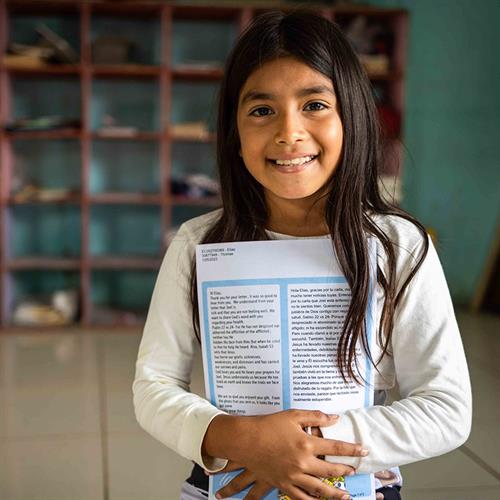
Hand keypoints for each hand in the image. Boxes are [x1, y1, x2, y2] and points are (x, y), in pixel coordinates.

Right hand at [204, 409, 367, 499]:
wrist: (246, 440)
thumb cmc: (269, 425)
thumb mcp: (293, 415)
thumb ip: (315, 417)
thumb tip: (334, 418)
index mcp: (307, 443)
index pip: (336, 447)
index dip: (352, 449)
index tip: (364, 450)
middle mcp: (303, 462)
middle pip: (331, 469)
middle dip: (346, 470)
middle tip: (355, 470)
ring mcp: (293, 476)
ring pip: (319, 489)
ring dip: (334, 493)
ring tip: (345, 496)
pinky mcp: (283, 484)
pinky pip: (301, 498)